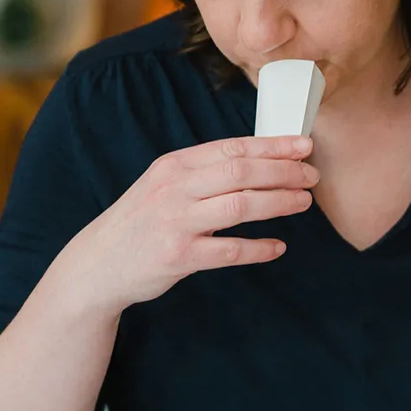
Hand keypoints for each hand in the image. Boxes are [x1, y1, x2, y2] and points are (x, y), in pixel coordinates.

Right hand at [60, 135, 317, 311]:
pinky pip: (229, 250)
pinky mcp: (179, 256)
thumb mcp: (163, 185)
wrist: (98, 264)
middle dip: (283, 172)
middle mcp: (174, 189)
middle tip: (312, 176)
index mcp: (174, 165)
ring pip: (240, 206)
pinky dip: (258, 248)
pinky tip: (278, 247)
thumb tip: (257, 161)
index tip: (303, 146)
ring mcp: (176, 222)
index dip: (272, 146)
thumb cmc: (141, 222)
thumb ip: (202, 173)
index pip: (232, 147)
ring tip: (303, 202)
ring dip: (278, 203)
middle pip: (241, 172)